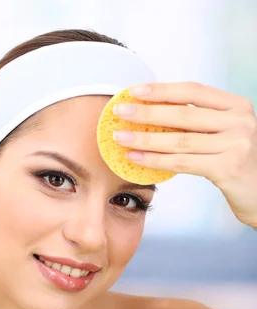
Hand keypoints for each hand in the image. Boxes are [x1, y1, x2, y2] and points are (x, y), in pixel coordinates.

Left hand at [113, 82, 256, 228]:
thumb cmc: (239, 166)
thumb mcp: (226, 136)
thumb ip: (202, 124)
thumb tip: (156, 115)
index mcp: (237, 106)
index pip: (194, 92)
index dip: (162, 90)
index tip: (135, 91)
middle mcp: (239, 121)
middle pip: (183, 115)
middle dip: (147, 113)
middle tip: (119, 113)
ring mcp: (235, 143)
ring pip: (180, 140)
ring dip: (146, 138)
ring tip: (121, 138)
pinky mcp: (228, 167)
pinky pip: (183, 162)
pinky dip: (156, 160)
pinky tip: (137, 158)